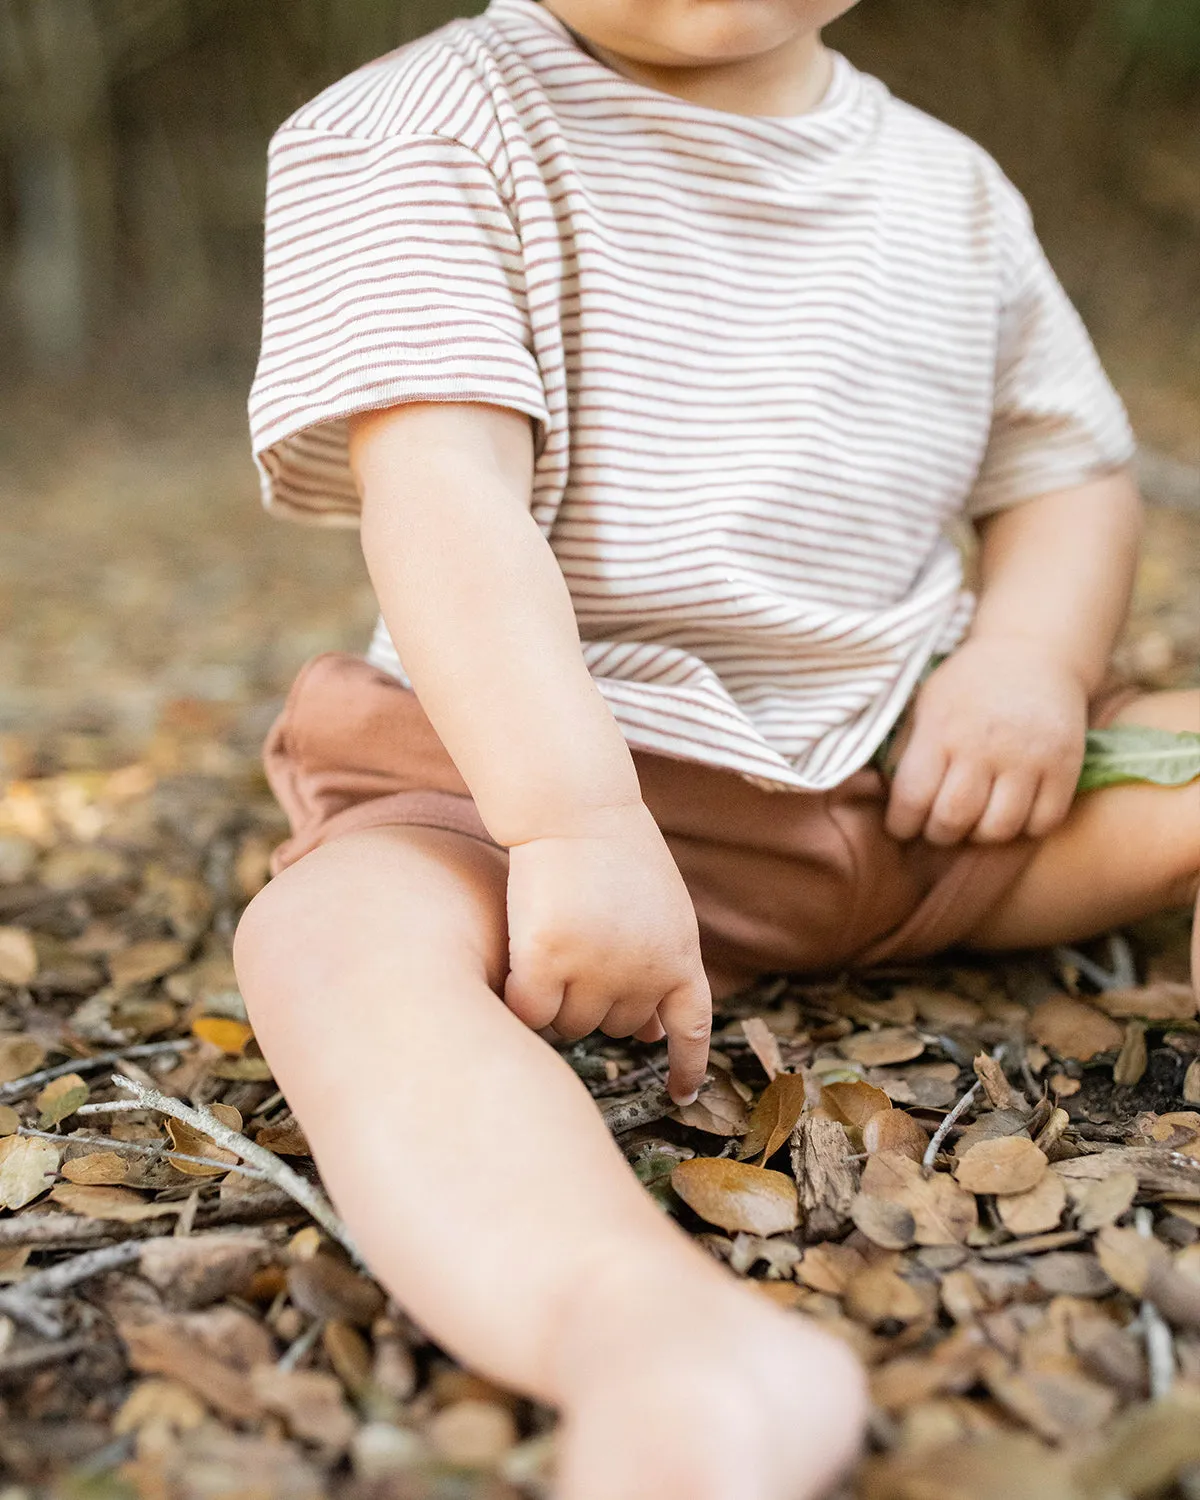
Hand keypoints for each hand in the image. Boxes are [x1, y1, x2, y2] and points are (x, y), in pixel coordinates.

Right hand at [503, 802, 711, 1103]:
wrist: (575, 807)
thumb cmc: (615, 852)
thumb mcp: (663, 911)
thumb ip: (663, 969)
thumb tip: (654, 1034)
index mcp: (681, 956)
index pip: (692, 1028)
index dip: (686, 1064)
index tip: (680, 1094)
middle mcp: (642, 972)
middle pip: (615, 1028)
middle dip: (597, 1002)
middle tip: (579, 950)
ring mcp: (594, 968)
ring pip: (571, 1024)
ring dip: (557, 1000)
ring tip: (553, 941)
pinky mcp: (545, 958)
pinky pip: (529, 1012)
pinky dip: (521, 1000)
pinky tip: (518, 968)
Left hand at [885, 638, 1088, 846]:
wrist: (1033, 651)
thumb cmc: (968, 685)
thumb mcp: (925, 704)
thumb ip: (906, 749)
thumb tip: (884, 798)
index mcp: (941, 730)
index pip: (912, 798)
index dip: (902, 824)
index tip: (902, 826)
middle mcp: (983, 745)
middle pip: (954, 819)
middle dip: (939, 835)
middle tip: (938, 827)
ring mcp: (1028, 756)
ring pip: (999, 828)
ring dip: (981, 835)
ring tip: (975, 822)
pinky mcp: (1065, 764)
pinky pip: (1043, 821)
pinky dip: (1024, 828)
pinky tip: (1012, 812)